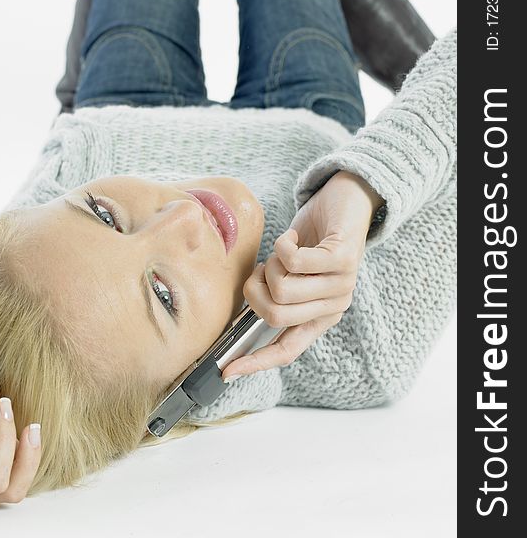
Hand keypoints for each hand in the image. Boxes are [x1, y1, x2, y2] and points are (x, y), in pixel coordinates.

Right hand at [222, 170, 384, 379]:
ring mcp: (342, 284)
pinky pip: (293, 261)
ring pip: (282, 288)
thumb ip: (278, 293)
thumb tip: (250, 306)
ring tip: (283, 251)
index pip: (287, 350)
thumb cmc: (313, 238)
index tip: (226, 372)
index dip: (255, 362)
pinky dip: (282, 244)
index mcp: (320, 316)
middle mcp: (334, 306)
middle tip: (262, 270)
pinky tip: (292, 237)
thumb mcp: (292, 273)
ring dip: (271, 264)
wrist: (347, 202)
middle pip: (275, 316)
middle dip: (254, 290)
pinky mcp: (343, 259)